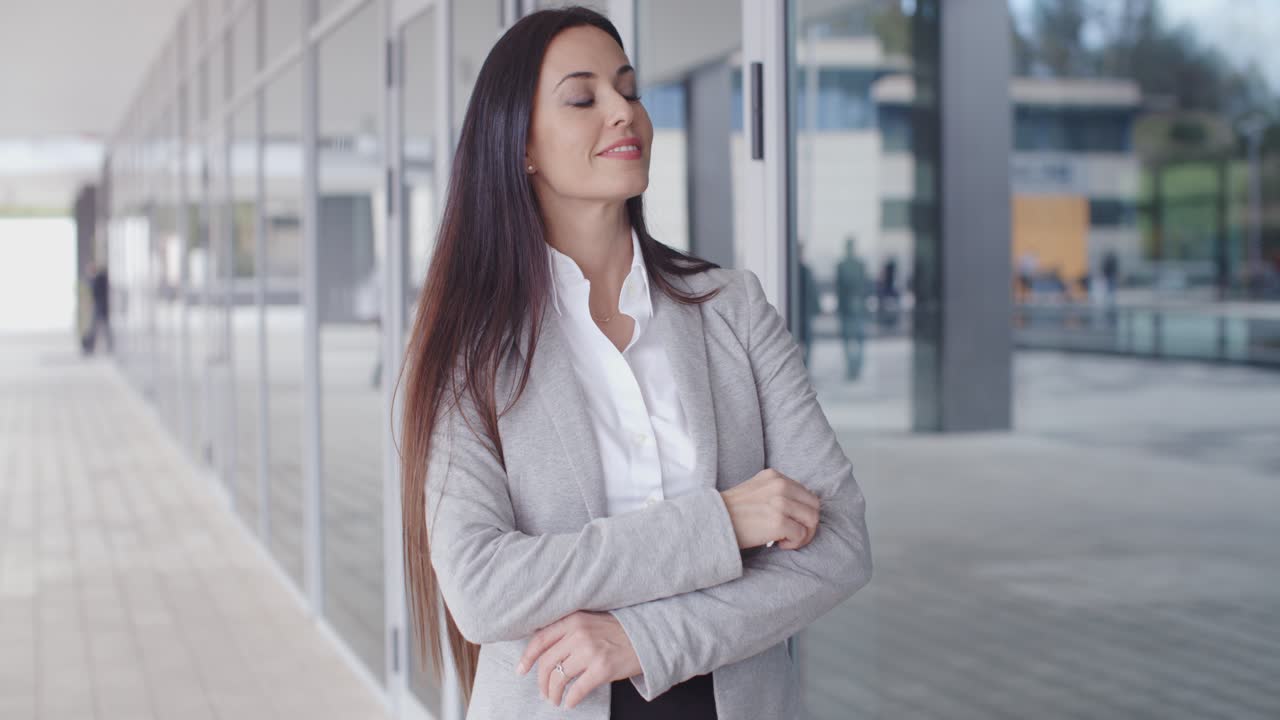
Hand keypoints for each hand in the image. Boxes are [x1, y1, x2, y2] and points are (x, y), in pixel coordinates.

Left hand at [515, 610, 641, 709]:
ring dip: (553, 693)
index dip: (527, 657)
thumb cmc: (618, 631)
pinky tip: (570, 703)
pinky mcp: (602, 669)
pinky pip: (577, 690)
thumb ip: (569, 629)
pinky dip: (571, 700)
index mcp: (574, 619)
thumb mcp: (590, 620)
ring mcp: (591, 651)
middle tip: (544, 692)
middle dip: (541, 682)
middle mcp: (579, 634)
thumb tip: (543, 650)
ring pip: (559, 678)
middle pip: (546, 662)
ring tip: (555, 699)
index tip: (521, 670)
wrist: (647, 636)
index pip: (540, 639)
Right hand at [720, 468, 820, 549]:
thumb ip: (777, 493)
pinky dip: (794, 543)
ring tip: (785, 541)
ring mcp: (780, 503)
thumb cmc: (732, 512)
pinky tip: (777, 544)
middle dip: (808, 524)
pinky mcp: (778, 521)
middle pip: (814, 506)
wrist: (711, 522)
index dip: (802, 512)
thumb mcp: (756, 491)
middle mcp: (780, 485)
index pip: (806, 494)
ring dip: (803, 535)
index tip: (790, 523)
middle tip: (793, 536)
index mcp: (775, 476)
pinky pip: (801, 534)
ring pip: (812, 520)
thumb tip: (801, 508)